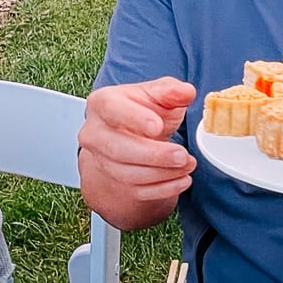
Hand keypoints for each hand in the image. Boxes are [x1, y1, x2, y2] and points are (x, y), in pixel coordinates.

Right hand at [78, 77, 196, 220]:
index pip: (112, 110)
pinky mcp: (115, 181)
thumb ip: (173, 91)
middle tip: (182, 155)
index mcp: (102, 103)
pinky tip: (182, 179)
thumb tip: (187, 92)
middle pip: (118, 149)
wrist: (134, 135)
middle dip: (154, 155)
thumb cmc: (145, 110)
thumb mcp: (159, 93)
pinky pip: (138, 190)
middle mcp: (95, 133)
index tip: (157, 126)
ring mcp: (102, 160)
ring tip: (187, 165)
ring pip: (128, 173)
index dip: (134, 118)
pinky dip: (163, 188)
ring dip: (162, 173)